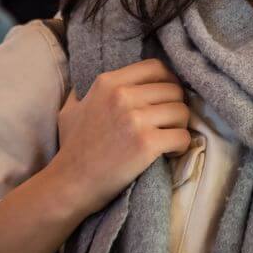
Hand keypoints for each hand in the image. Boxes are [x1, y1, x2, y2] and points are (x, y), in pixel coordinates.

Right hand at [52, 58, 190, 214]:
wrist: (69, 184)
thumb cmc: (72, 149)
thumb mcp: (71, 110)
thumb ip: (83, 91)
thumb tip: (86, 82)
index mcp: (108, 82)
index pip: (156, 68)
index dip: (168, 81)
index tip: (168, 98)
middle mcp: (122, 95)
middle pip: (173, 90)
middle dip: (176, 107)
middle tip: (169, 124)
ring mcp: (135, 119)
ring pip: (182, 112)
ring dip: (180, 127)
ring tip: (169, 138)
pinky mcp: (146, 143)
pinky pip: (182, 136)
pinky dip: (182, 146)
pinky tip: (171, 152)